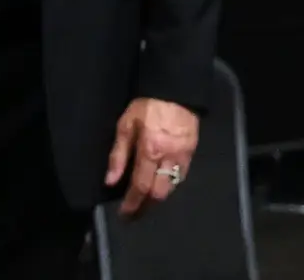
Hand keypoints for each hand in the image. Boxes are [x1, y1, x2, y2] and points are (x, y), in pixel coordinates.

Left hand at [106, 94, 200, 219]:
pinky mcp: (192, 151)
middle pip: (159, 193)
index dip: (132, 204)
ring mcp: (183, 156)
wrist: (176, 89)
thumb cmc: (147, 106)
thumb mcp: (126, 126)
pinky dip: (171, 183)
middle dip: (147, 206)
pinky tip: (162, 182)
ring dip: (159, 196)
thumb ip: (118, 155)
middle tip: (136, 211)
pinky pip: (182, 175)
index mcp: (150, 151)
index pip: (140, 187)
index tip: (124, 214)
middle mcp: (168, 158)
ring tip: (147, 198)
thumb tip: (110, 181)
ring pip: (173, 187)